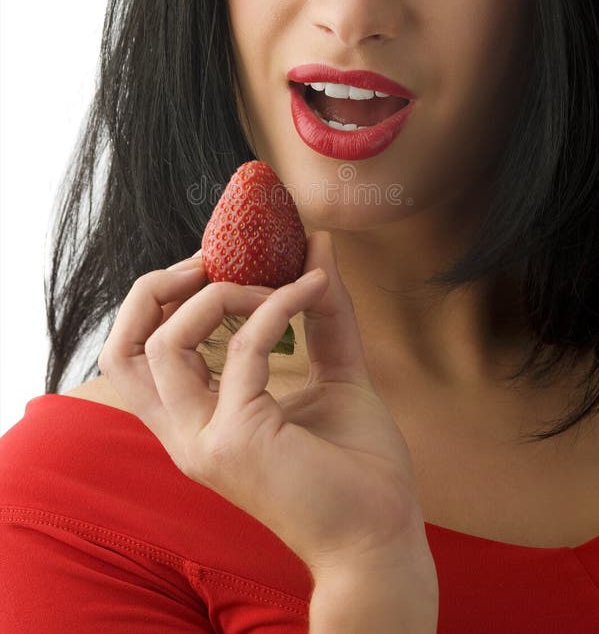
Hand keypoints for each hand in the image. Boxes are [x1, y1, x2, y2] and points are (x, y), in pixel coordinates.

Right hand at [98, 231, 433, 578]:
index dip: (163, 300)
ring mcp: (205, 441)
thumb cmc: (356, 465)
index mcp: (195, 423)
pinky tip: (312, 289)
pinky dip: (277, 305)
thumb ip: (320, 311)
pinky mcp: (237, 440)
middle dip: (155, 290)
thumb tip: (317, 241)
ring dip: (218, 296)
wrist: (381, 535)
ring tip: (267, 283)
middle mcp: (186, 435)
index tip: (214, 264)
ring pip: (163, 345)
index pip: (137, 354)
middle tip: (209, 263)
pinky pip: (244, 348)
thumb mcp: (333, 372)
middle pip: (121, 350)